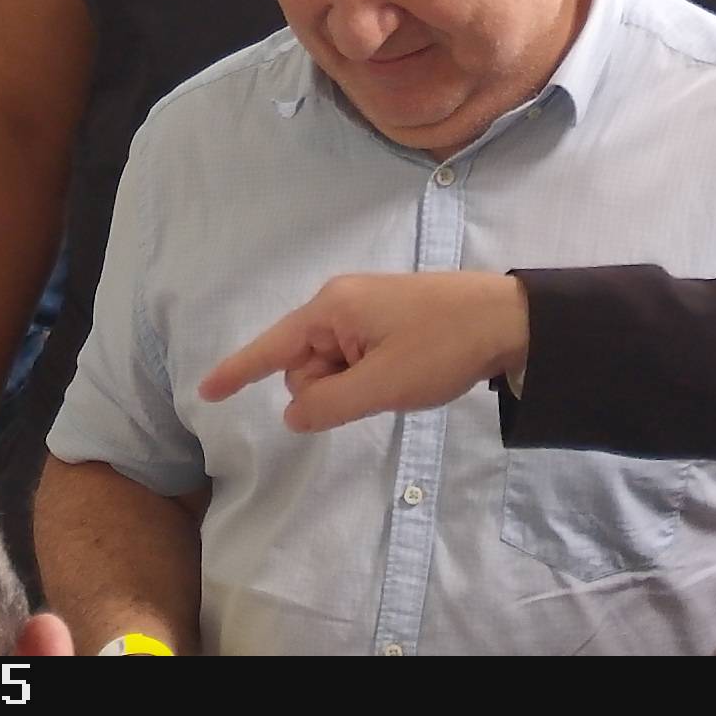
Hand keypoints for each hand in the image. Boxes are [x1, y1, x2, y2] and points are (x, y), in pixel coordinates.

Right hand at [199, 272, 529, 433]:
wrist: (510, 319)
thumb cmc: (443, 347)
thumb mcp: (382, 386)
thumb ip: (328, 404)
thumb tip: (293, 412)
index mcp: (331, 309)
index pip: (270, 347)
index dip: (237, 372)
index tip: (205, 393)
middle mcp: (340, 302)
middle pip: (304, 364)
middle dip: (328, 388)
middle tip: (379, 387)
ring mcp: (364, 309)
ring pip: (332, 367)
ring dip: (354, 385)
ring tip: (401, 377)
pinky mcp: (386, 319)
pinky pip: (356, 358)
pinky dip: (369, 376)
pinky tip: (404, 373)